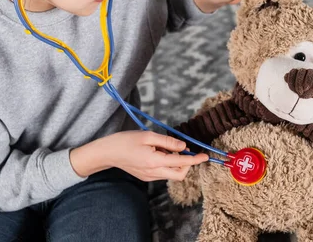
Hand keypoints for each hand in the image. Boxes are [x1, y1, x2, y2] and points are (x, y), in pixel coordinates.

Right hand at [70, 131, 208, 180]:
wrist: (108, 152)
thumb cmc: (126, 141)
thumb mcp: (148, 135)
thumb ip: (167, 141)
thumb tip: (183, 146)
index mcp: (155, 161)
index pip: (181, 163)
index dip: (195, 159)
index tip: (205, 156)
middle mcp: (153, 172)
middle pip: (179, 174)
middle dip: (187, 164)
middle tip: (184, 149)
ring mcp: (150, 177)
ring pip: (171, 174)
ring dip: (176, 163)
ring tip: (164, 148)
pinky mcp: (146, 177)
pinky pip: (163, 173)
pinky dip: (167, 164)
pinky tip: (158, 153)